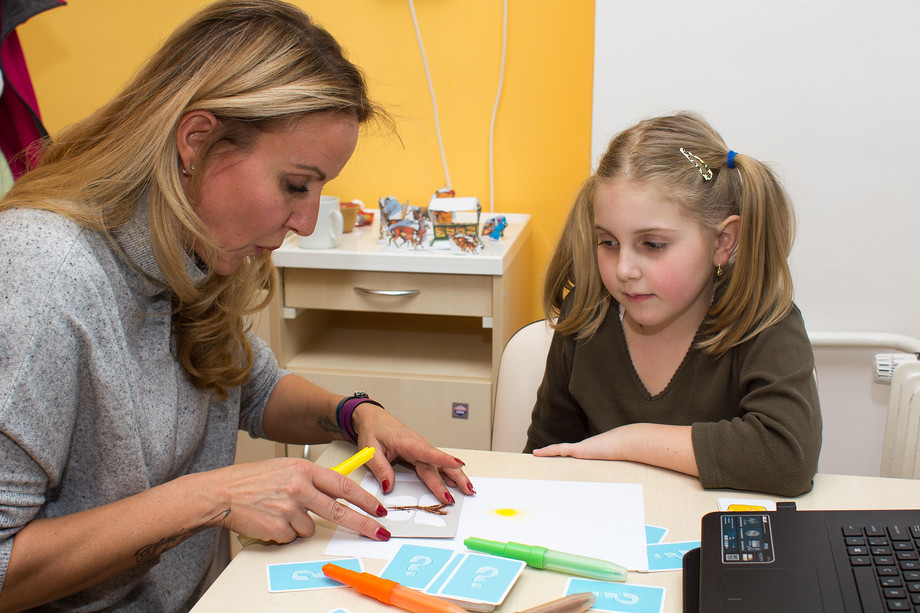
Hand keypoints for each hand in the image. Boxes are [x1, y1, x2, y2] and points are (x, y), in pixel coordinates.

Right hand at [200, 457, 390, 542]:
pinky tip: (270, 520)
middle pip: (339, 510)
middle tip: (378, 531)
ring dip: (300, 525)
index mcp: (303, 469)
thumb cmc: (251, 480)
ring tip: (279, 512)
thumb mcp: (286, 469)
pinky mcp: (278, 527)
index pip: (343, 485)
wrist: (221, 493)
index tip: (378, 508)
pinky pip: (292, 536)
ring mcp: (289, 508)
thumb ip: (311, 479)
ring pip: (311, 527)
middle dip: (363, 523)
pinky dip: (284, 533)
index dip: (364, 498)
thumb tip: (337, 493)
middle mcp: (298, 487)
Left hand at [351, 404, 473, 503]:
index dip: (443, 459)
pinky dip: (449, 473)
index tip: (458, 464)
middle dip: (455, 476)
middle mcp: (419, 445)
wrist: (374, 419)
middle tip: (466, 490)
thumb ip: (380, 468)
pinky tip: (456, 483)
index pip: (428, 452)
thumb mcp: (370, 450)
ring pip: (441, 465)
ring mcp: (422, 449)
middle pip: (439, 464)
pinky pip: (437, 465)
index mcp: (407, 442)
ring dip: (456, 476)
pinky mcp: (422, 453)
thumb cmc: (373, 431)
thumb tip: (389, 486)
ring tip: (469, 489)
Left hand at [532, 423, 698, 476]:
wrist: (630, 442)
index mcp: (593, 454)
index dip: (567, 457)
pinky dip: (549, 451)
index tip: (559, 461)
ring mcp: (582, 449)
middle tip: (540, 460)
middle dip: (553, 456)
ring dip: (548, 454)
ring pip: (560, 451)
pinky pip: (560, 450)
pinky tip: (537, 454)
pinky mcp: (579, 449)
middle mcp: (586, 450)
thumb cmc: (630, 452)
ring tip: (535, 456)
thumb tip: (646, 483)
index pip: (577, 456)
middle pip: (566, 453)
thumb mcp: (625, 465)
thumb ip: (629, 470)